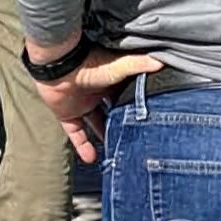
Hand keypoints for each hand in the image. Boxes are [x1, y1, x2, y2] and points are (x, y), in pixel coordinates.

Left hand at [31, 45, 165, 163]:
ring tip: (117, 152)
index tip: (148, 120)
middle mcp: (98, 92)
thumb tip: (161, 61)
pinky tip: (91, 158)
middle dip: (121, 124)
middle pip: (112, 112)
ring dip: (104, 136)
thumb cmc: (89, 62)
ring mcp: (82, 104)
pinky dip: (82, 145)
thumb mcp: (119, 66)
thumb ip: (139, 64)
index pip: (127, 95)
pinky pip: (76, 133)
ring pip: (96, 124)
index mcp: (111, 80)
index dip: (136, 106)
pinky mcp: (67, 113)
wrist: (58, 65)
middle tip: (135, 139)